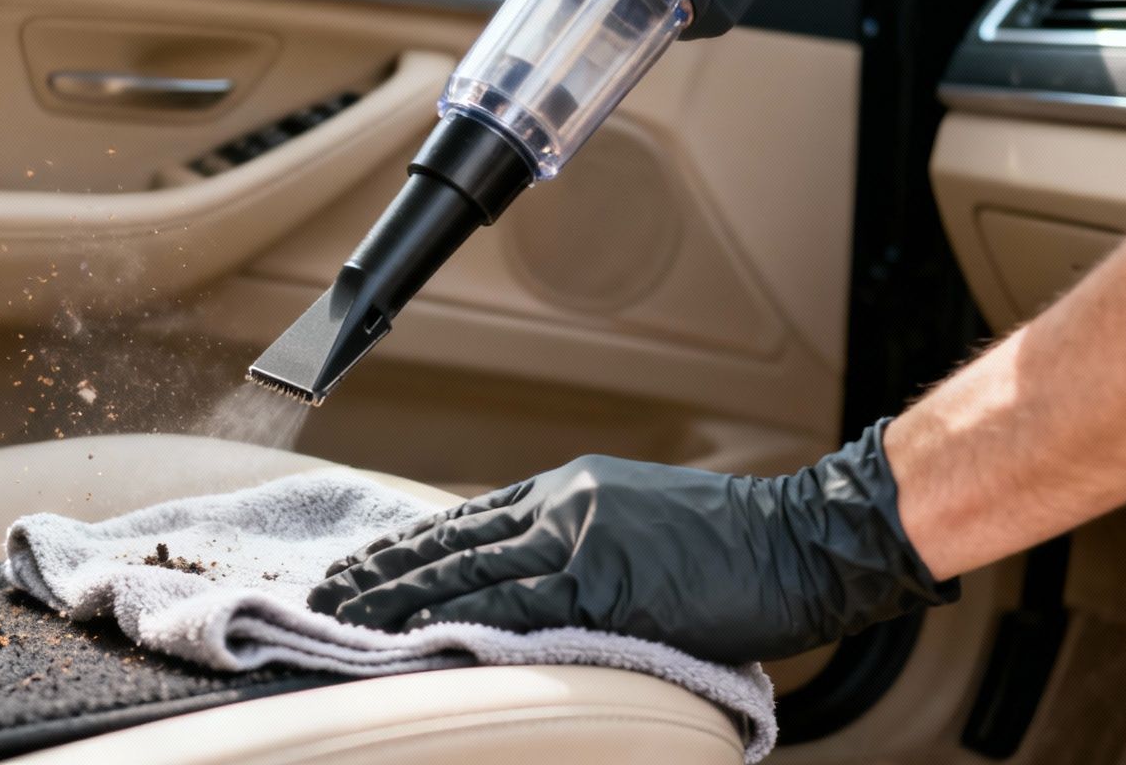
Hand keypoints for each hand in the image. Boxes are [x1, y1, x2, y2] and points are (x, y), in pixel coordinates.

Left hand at [306, 422, 957, 663]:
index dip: (410, 544)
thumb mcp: (644, 522)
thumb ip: (587, 542)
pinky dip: (454, 622)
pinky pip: (508, 606)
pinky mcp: (598, 584)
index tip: (365, 564)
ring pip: (462, 570)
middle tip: (327, 593)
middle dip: (382, 569)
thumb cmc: (737, 543)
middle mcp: (563, 506)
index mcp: (572, 490)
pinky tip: (413, 637)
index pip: (468, 518)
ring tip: (345, 617)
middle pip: (449, 538)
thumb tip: (541, 579)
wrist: (799, 540)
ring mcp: (577, 542)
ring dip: (397, 597)